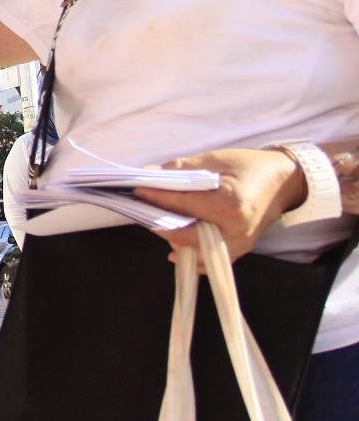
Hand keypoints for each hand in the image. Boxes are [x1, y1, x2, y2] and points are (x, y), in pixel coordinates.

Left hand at [134, 148, 306, 264]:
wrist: (284, 182)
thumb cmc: (250, 167)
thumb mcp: (216, 159)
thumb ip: (182, 169)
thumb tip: (150, 174)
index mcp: (230, 204)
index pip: (182, 205)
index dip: (155, 198)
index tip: (136, 192)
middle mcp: (235, 229)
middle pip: (184, 233)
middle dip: (160, 221)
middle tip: (143, 209)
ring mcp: (239, 244)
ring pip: (194, 251)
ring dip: (173, 239)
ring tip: (158, 222)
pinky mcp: (241, 250)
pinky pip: (210, 261)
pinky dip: (191, 255)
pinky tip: (174, 247)